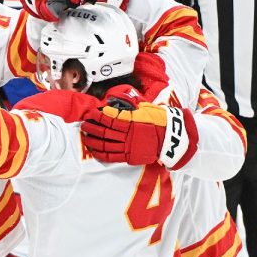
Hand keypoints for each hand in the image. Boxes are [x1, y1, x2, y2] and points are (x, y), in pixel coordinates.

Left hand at [81, 85, 197, 167]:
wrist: (172, 138)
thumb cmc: (160, 120)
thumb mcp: (146, 108)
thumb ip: (130, 105)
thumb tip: (115, 100)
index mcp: (132, 121)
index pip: (110, 118)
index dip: (98, 116)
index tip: (91, 113)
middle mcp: (128, 134)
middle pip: (104, 131)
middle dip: (92, 127)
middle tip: (84, 124)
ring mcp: (128, 146)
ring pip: (105, 144)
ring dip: (93, 140)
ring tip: (85, 136)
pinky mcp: (129, 156)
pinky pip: (111, 156)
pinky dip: (100, 153)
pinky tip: (93, 150)